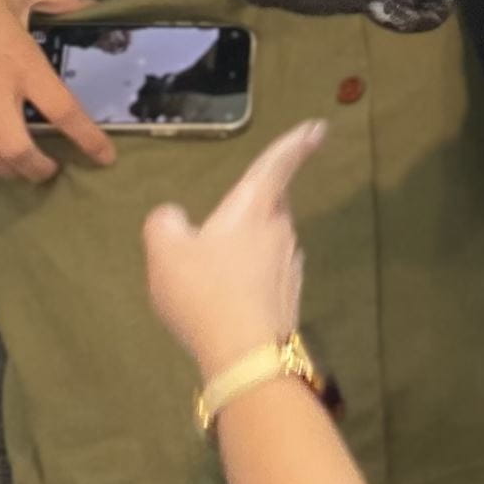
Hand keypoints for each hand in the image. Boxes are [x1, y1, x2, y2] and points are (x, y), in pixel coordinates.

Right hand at [0, 0, 115, 181]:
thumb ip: (56, 0)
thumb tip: (87, 4)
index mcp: (21, 62)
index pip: (62, 111)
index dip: (88, 139)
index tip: (105, 157)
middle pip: (18, 150)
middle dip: (37, 169)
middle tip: (49, 170)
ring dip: (5, 170)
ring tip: (17, 168)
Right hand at [142, 120, 326, 381]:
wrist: (245, 355)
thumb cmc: (205, 292)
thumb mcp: (165, 251)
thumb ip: (165, 223)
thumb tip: (173, 217)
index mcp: (253, 207)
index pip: (278, 164)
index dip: (297, 143)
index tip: (318, 128)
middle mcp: (280, 229)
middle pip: (272, 203)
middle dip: (258, 201)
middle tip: (234, 207)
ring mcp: (289, 265)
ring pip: (269, 239)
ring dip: (250, 242)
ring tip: (217, 262)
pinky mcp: (288, 296)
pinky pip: (267, 271)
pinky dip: (250, 273)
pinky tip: (227, 294)